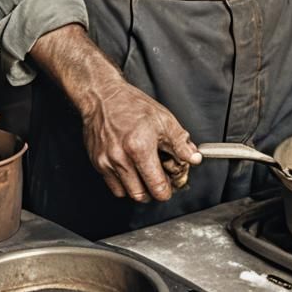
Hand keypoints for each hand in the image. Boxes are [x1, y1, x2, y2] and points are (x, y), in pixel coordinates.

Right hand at [79, 80, 201, 202]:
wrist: (103, 96)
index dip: (167, 190)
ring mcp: (106, 161)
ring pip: (126, 193)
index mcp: (139, 147)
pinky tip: (131, 169)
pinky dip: (124, 184)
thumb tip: (194, 158)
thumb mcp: (163, 119)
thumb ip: (180, 143)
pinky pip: (114, 186)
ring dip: (139, 189)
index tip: (170, 185)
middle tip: (159, 180)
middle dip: (153, 192)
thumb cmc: (132, 105)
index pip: (157, 187)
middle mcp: (121, 157)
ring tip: (145, 172)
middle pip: (141, 195)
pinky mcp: (97, 162)